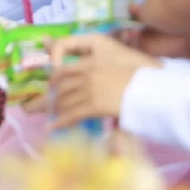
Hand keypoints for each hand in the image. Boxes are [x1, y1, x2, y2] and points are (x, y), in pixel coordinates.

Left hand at [47, 34, 161, 128]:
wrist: (153, 88)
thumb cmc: (141, 75)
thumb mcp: (117, 62)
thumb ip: (98, 66)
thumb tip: (89, 74)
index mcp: (91, 62)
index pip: (62, 70)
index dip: (52, 80)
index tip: (48, 87)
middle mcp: (87, 74)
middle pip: (59, 87)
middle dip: (46, 98)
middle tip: (37, 106)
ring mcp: (90, 90)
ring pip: (63, 101)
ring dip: (53, 111)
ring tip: (46, 117)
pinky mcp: (95, 106)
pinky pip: (72, 115)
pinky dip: (59, 123)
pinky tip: (51, 128)